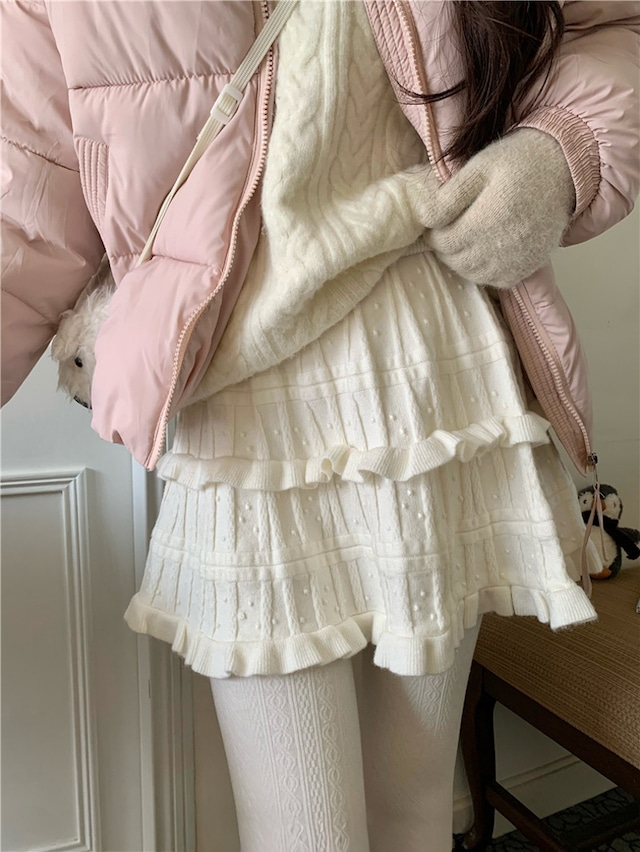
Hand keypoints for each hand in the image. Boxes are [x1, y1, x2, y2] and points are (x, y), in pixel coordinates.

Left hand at [425, 129, 575, 287]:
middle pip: (455, 260)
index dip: (435, 232)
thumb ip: (448, 196)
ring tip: (469, 236)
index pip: (443, 242)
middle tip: (454, 226)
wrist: (564, 169)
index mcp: (490, 217)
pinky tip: (488, 249)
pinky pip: (494, 280)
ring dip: (463, 259)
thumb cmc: (517, 162)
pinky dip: (484, 270)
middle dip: (447, 246)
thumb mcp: (478, 167)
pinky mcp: (528, 268)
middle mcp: (505, 245)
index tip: (441, 218)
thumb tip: (422, 218)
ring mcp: (518, 260)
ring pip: (472, 274)